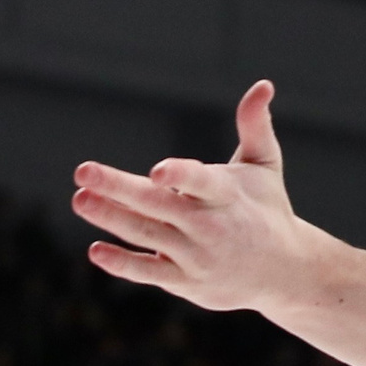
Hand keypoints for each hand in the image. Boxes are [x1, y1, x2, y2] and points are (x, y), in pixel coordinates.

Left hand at [73, 80, 323, 315]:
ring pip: (147, 235)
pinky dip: (122, 263)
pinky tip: (95, 250)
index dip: (181, 176)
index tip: (156, 171)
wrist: (285, 272)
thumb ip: (255, 125)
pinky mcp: (185, 281)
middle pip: (158, 206)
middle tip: (83, 171)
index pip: (202, 182)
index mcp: (228, 195)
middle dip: (118, 188)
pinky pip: (148, 272)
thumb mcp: (266, 166)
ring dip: (111, 218)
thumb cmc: (269, 209)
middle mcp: (210, 226)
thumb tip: (263, 84)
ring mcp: (196, 256)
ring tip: (80, 199)